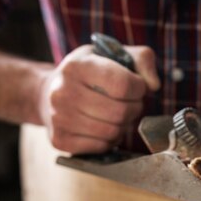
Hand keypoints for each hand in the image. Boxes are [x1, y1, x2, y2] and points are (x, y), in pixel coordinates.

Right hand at [39, 44, 159, 152]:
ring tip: (117, 115)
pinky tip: (104, 127)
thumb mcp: (113, 54)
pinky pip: (101, 147)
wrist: (47, 93)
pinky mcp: (60, 140)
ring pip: (112, 132)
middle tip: (130, 102)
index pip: (122, 84)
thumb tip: (153, 85)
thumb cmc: (88, 74)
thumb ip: (142, 60)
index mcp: (76, 66)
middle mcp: (62, 92)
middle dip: (134, 108)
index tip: (137, 86)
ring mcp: (58, 118)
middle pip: (120, 112)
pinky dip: (110, 140)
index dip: (139, 88)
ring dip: (123, 125)